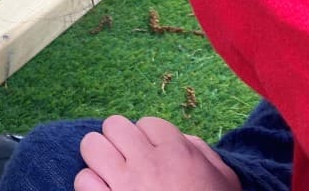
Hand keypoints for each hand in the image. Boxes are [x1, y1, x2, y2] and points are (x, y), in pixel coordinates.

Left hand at [75, 116, 241, 190]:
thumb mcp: (224, 183)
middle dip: (120, 140)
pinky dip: (90, 186)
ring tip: (111, 172)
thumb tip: (182, 139)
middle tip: (128, 159)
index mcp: (178, 154)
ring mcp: (124, 185)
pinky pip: (83, 180)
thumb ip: (203, 154)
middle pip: (114, 125)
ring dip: (99, 158)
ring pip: (91, 145)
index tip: (155, 155)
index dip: (150, 138)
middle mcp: (147, 164)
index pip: (148, 123)